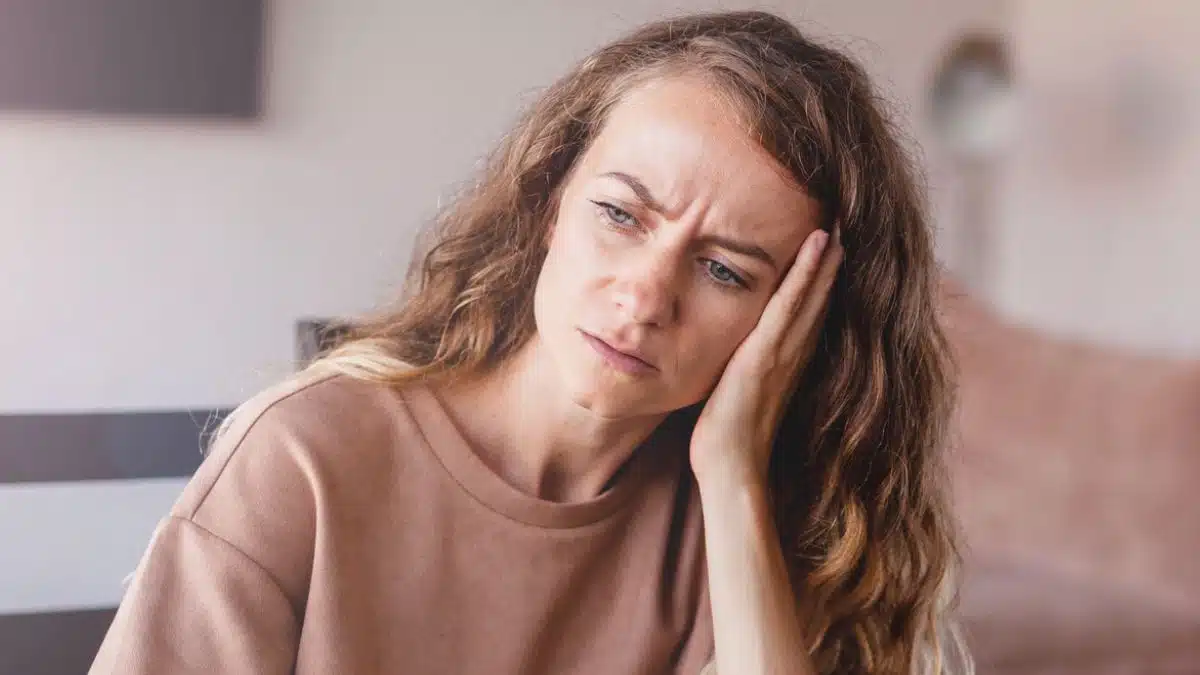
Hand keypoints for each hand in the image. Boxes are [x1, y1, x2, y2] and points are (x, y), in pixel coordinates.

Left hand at [690, 227, 842, 489]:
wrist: (731, 469)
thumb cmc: (727, 438)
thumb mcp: (736, 392)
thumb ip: (743, 368)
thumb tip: (733, 354)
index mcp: (786, 361)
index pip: (808, 310)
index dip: (820, 279)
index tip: (829, 245)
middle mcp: (793, 352)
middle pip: (819, 296)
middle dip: (830, 260)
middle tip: (842, 221)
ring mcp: (784, 351)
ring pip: (811, 292)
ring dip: (825, 255)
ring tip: (836, 220)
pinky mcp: (767, 353)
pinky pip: (791, 304)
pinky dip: (807, 273)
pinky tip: (818, 245)